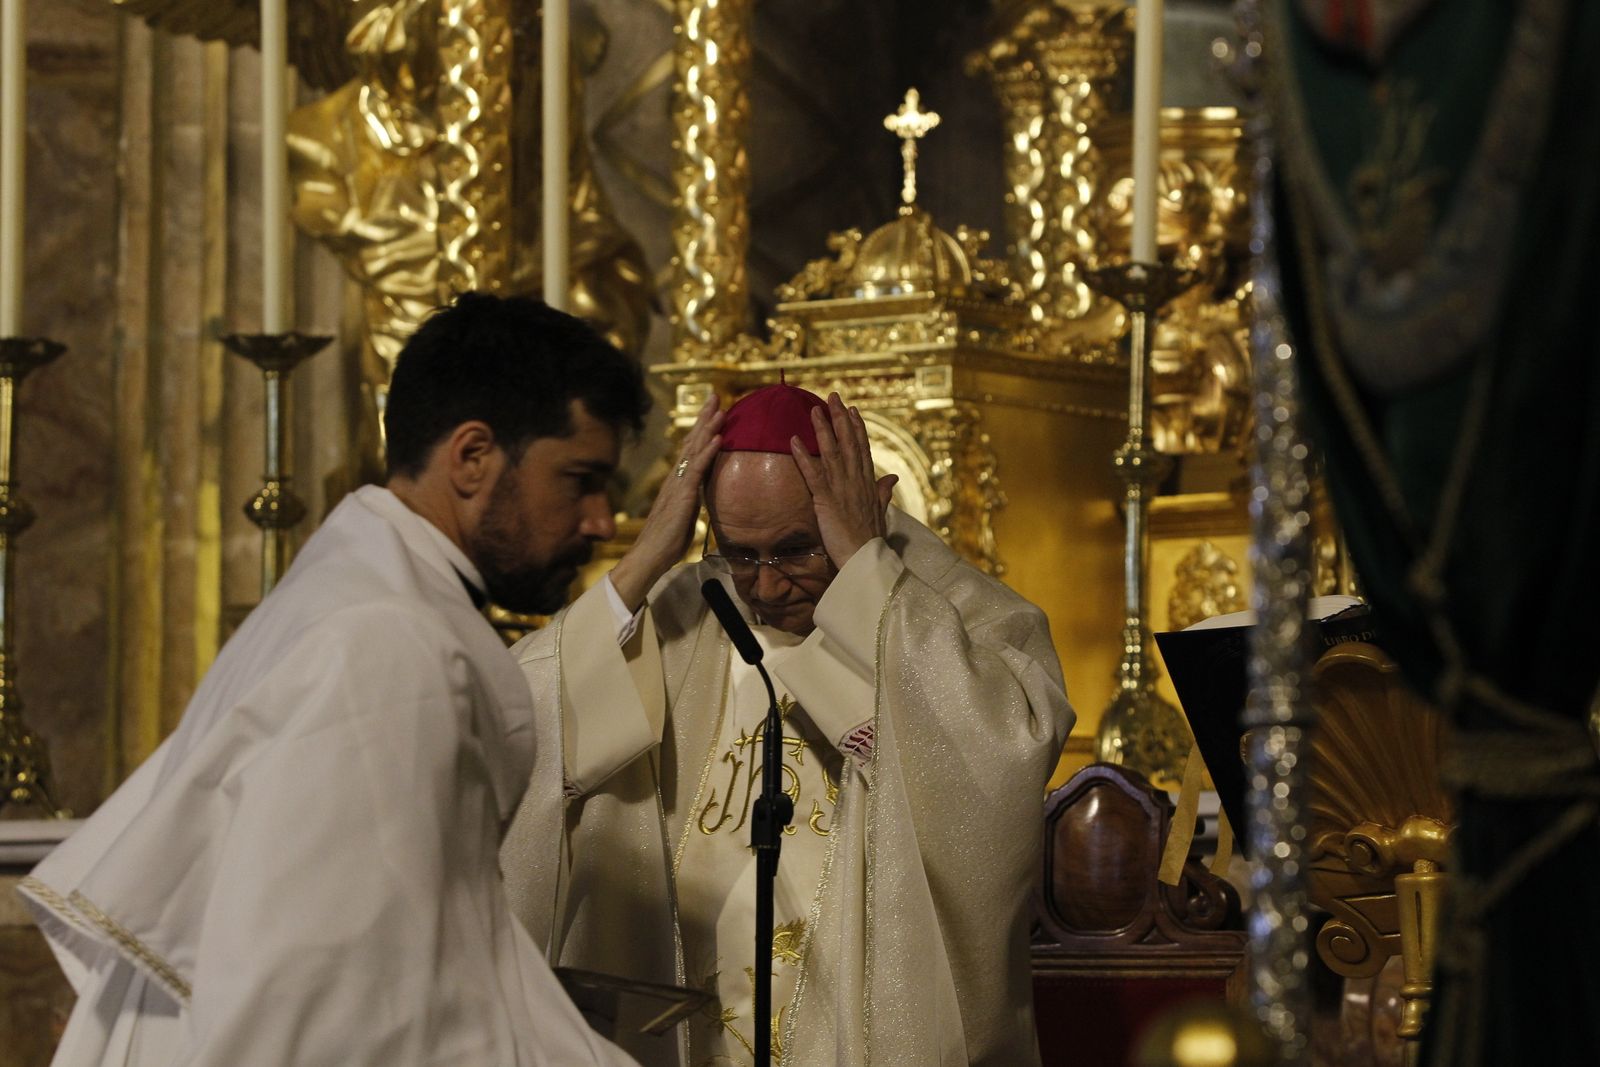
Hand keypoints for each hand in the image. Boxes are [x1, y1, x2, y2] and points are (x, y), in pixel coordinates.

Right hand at [609, 393, 722, 610]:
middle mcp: (677, 477)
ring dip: (708, 427)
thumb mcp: (686, 515)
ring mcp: (678, 484)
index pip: (692, 449)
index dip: (702, 428)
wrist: (650, 555)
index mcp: (679, 482)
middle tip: (715, 395)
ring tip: (719, 408)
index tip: (713, 410)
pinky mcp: (682, 495)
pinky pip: (697, 469)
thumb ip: (693, 500)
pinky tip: (717, 438)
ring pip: (694, 449)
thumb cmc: (667, 541)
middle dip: (704, 417)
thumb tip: (701, 494)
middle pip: (692, 441)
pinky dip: (708, 452)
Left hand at [790, 393, 897, 567]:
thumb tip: (893, 478)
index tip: (852, 410)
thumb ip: (883, 493)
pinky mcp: (826, 500)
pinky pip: (812, 474)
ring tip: (815, 409)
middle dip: (840, 419)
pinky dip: (803, 456)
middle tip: (833, 397)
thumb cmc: (870, 541)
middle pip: (849, 443)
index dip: (857, 428)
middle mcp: (857, 481)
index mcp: (868, 484)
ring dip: (823, 429)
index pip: (862, 450)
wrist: (865, 560)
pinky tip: (794, 440)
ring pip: (832, 452)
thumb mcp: (880, 512)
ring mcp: (842, 489)